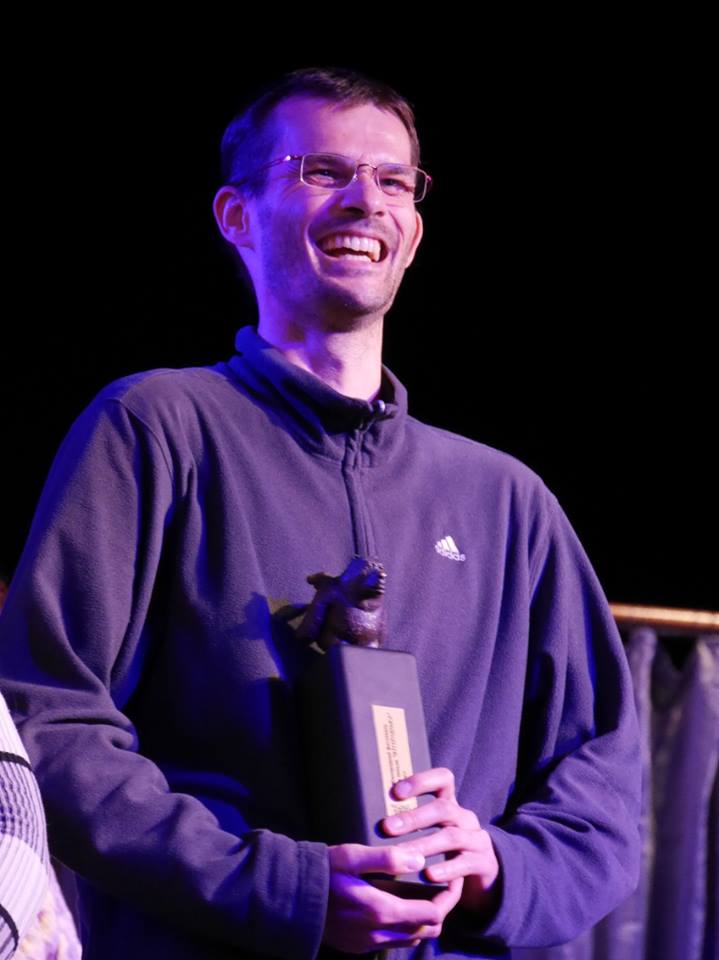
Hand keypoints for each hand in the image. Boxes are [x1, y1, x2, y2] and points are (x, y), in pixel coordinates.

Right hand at [322, 841, 462, 953]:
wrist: (289, 898)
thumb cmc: (321, 872)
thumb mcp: (352, 856)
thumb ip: (387, 858)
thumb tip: (419, 859)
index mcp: (381, 911)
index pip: (433, 914)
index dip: (449, 897)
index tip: (452, 878)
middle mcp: (378, 934)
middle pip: (427, 930)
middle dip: (441, 909)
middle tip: (442, 885)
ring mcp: (367, 944)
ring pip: (412, 938)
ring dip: (423, 920)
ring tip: (423, 894)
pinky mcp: (357, 947)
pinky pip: (393, 942)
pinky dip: (405, 927)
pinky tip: (398, 905)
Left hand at [382, 767, 500, 916]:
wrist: (481, 870)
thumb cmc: (443, 845)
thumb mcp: (432, 827)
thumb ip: (409, 819)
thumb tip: (368, 815)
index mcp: (450, 802)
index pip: (443, 778)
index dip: (421, 781)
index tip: (395, 792)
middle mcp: (464, 816)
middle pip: (442, 808)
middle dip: (413, 817)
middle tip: (387, 827)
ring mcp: (476, 838)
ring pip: (451, 836)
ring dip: (425, 845)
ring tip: (403, 854)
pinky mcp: (482, 862)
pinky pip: (464, 863)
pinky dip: (446, 869)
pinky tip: (428, 875)